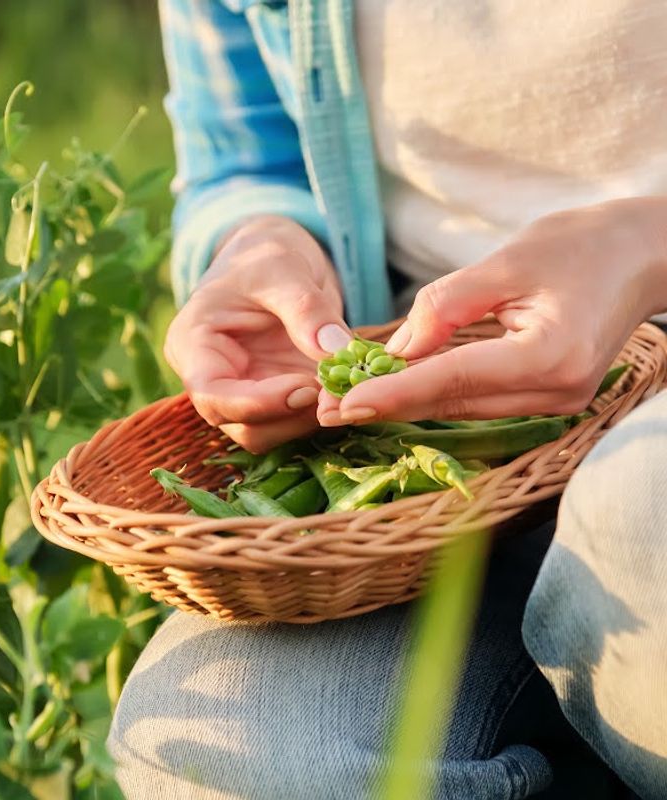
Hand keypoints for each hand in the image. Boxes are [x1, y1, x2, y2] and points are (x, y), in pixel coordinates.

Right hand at [166, 216, 351, 450]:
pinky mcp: (272, 400)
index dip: (256, 403)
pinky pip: (293, 422)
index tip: (304, 388)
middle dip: (289, 415)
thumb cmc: (263, 253)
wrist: (272, 257)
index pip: (211, 395)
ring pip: (269, 434)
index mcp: (193, 345)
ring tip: (343, 385)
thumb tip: (335, 349)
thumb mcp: (281, 266)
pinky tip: (344, 387)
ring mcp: (242, 394)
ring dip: (308, 420)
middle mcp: (212, 379)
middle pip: (241, 426)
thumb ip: (305, 307)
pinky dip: (320, 413)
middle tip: (335, 390)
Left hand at [319, 198, 666, 424]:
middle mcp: (555, 391)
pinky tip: (398, 392)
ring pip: (463, 408)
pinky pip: (480, 401)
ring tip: (348, 403)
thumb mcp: (505, 261)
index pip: (454, 379)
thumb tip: (397, 349)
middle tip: (328, 409)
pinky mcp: (550, 397)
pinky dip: (437, 396)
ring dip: (406, 405)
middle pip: (453, 403)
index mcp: (548, 355)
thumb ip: (446, 305)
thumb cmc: (580, 245)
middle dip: (388, 406)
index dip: (394, 393)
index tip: (343, 404)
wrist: (643, 255)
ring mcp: (558, 402)